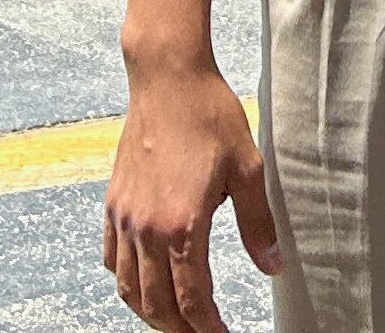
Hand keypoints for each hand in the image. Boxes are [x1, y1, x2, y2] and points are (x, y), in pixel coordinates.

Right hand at [101, 52, 277, 329]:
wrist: (167, 77)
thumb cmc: (210, 116)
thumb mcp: (248, 169)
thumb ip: (258, 224)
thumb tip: (273, 266)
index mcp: (182, 225)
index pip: (192, 300)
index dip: (208, 328)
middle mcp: (147, 228)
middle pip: (156, 304)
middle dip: (179, 329)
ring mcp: (125, 216)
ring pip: (128, 288)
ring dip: (150, 312)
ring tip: (174, 320)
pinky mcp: (114, 202)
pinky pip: (112, 258)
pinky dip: (126, 280)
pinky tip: (144, 281)